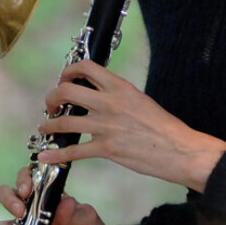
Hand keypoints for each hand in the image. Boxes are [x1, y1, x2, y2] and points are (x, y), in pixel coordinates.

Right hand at [0, 166, 128, 224]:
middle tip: (20, 210)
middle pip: (8, 194)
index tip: (27, 189)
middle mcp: (34, 208)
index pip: (29, 177)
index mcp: (49, 195)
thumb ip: (77, 211)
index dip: (23, 179)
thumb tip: (66, 203)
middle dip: (9, 199)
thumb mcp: (89, 219)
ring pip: (4, 220)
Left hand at [35, 60, 225, 192]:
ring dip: (49, 126)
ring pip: (65, 121)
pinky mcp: (107, 148)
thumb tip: (99, 94)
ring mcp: (106, 125)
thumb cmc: (163, 127)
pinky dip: (56, 155)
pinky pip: (74, 151)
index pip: (86, 67)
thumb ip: (118, 95)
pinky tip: (46, 157)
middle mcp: (110, 102)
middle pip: (66, 90)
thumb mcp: (140, 99)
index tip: (63, 79)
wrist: (180, 149)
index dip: (68, 71)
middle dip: (52, 98)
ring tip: (45, 129)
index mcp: (119, 87)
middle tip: (51, 106)